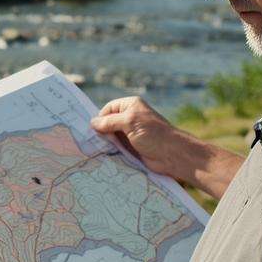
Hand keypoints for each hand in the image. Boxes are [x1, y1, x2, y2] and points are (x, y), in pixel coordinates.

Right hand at [91, 97, 208, 185]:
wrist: (171, 154)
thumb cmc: (152, 134)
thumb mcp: (129, 122)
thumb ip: (109, 122)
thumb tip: (92, 123)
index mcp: (131, 105)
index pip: (108, 108)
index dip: (100, 118)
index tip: (92, 130)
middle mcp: (130, 117)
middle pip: (108, 123)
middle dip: (100, 131)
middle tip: (90, 141)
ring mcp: (130, 133)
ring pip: (111, 136)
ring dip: (105, 143)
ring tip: (95, 149)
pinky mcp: (131, 147)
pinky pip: (116, 147)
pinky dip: (110, 151)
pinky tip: (103, 155)